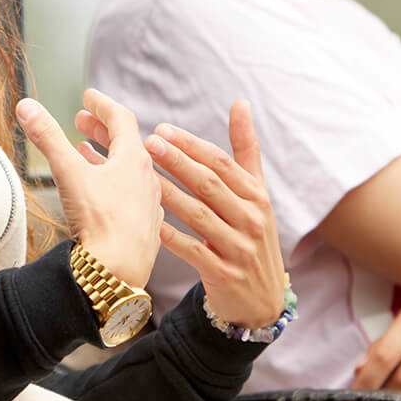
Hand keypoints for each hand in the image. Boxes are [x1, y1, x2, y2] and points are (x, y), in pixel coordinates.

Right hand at [16, 88, 161, 286]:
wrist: (118, 270)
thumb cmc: (99, 219)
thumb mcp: (68, 171)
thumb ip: (47, 137)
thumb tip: (27, 106)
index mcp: (133, 159)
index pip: (120, 119)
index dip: (102, 104)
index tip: (88, 96)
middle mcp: (147, 178)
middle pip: (126, 144)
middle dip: (100, 129)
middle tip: (81, 121)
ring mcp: (149, 204)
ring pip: (130, 171)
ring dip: (107, 157)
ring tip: (86, 152)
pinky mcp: (145, 227)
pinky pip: (133, 196)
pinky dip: (116, 185)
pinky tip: (105, 192)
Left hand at [137, 101, 286, 328]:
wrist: (262, 299)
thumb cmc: (250, 233)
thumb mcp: (255, 194)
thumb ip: (245, 150)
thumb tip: (240, 102)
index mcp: (257, 196)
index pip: (222, 164)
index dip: (191, 145)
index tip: (161, 129)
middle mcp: (252, 220)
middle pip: (210, 185)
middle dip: (177, 162)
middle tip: (146, 143)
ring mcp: (240, 248)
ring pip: (199, 215)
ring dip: (169, 193)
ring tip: (139, 176)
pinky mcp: (225, 274)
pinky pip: (194, 251)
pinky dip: (171, 235)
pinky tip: (147, 222)